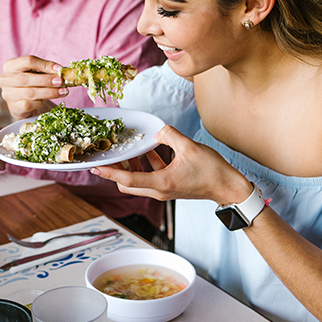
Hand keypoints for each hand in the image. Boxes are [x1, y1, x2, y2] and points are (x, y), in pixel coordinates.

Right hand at [0, 55, 67, 119]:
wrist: (25, 106)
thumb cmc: (32, 85)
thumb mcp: (37, 74)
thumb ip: (46, 71)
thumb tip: (61, 71)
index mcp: (10, 65)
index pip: (28, 61)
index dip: (45, 65)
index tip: (59, 69)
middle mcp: (5, 79)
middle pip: (26, 78)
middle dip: (46, 80)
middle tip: (61, 81)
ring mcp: (7, 94)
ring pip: (29, 92)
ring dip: (49, 92)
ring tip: (63, 91)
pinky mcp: (13, 107)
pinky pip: (29, 104)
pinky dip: (40, 103)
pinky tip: (46, 102)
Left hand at [91, 125, 253, 204]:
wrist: (227, 187)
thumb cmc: (211, 171)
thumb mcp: (189, 147)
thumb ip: (169, 135)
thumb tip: (158, 131)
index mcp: (161, 183)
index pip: (127, 180)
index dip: (109, 173)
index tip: (94, 167)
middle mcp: (159, 190)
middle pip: (127, 184)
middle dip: (115, 171)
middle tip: (109, 156)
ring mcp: (164, 189)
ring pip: (138, 181)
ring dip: (130, 167)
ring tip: (127, 150)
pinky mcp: (170, 185)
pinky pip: (151, 176)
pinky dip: (146, 164)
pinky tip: (149, 149)